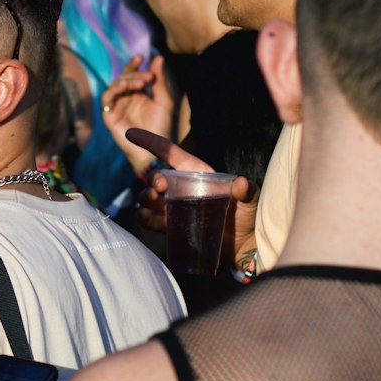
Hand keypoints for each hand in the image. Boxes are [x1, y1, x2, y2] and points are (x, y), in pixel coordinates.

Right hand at [100, 56, 173, 171]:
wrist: (155, 147)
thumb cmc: (161, 126)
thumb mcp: (164, 100)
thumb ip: (159, 80)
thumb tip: (158, 57)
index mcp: (137, 94)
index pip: (131, 74)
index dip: (133, 64)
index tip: (140, 57)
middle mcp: (125, 98)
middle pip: (123, 78)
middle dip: (135, 74)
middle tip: (148, 77)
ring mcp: (116, 106)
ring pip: (114, 85)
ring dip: (126, 80)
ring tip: (140, 83)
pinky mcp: (109, 115)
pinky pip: (106, 98)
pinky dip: (114, 90)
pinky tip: (125, 87)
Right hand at [124, 128, 259, 267]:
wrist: (244, 246)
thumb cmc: (247, 216)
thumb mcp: (250, 199)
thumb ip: (246, 191)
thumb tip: (241, 184)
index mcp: (196, 173)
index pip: (169, 152)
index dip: (150, 141)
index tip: (131, 134)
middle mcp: (181, 188)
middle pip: (157, 177)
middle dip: (153, 179)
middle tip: (160, 188)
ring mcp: (174, 207)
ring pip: (148, 198)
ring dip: (145, 197)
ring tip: (152, 201)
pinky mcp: (171, 227)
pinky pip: (150, 219)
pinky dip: (144, 218)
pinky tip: (147, 217)